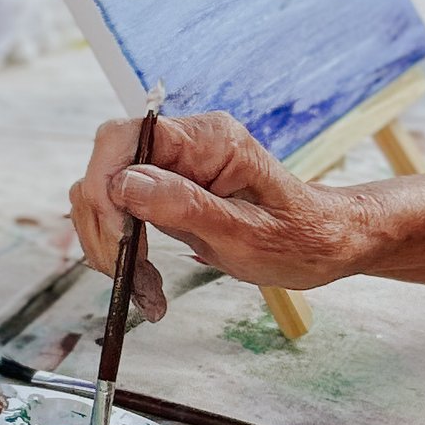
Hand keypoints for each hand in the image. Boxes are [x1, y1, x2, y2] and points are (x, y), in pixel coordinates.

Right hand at [69, 108, 367, 317]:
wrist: (324, 245)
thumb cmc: (300, 238)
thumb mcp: (248, 232)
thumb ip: (185, 205)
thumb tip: (123, 184)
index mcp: (208, 139)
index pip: (125, 137)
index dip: (105, 183)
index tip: (119, 237)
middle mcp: (182, 144)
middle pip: (105, 169)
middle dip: (105, 227)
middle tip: (128, 277)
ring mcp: (168, 168)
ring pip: (101, 195)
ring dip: (109, 246)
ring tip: (143, 287)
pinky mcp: (160, 192)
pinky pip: (115, 215)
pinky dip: (119, 251)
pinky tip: (143, 281)